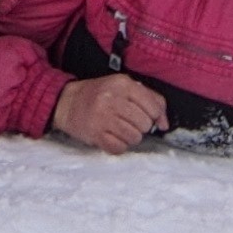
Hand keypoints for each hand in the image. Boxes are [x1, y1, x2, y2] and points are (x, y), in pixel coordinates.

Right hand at [51, 73, 168, 153]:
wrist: (68, 102)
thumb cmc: (100, 94)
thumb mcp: (124, 87)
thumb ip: (150, 99)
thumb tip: (164, 124)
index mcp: (122, 84)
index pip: (153, 106)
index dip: (154, 115)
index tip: (146, 116)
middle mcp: (112, 99)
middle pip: (145, 124)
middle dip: (141, 126)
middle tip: (130, 122)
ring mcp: (102, 117)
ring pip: (134, 138)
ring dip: (131, 137)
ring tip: (121, 130)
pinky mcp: (95, 134)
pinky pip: (119, 148)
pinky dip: (120, 146)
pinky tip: (113, 137)